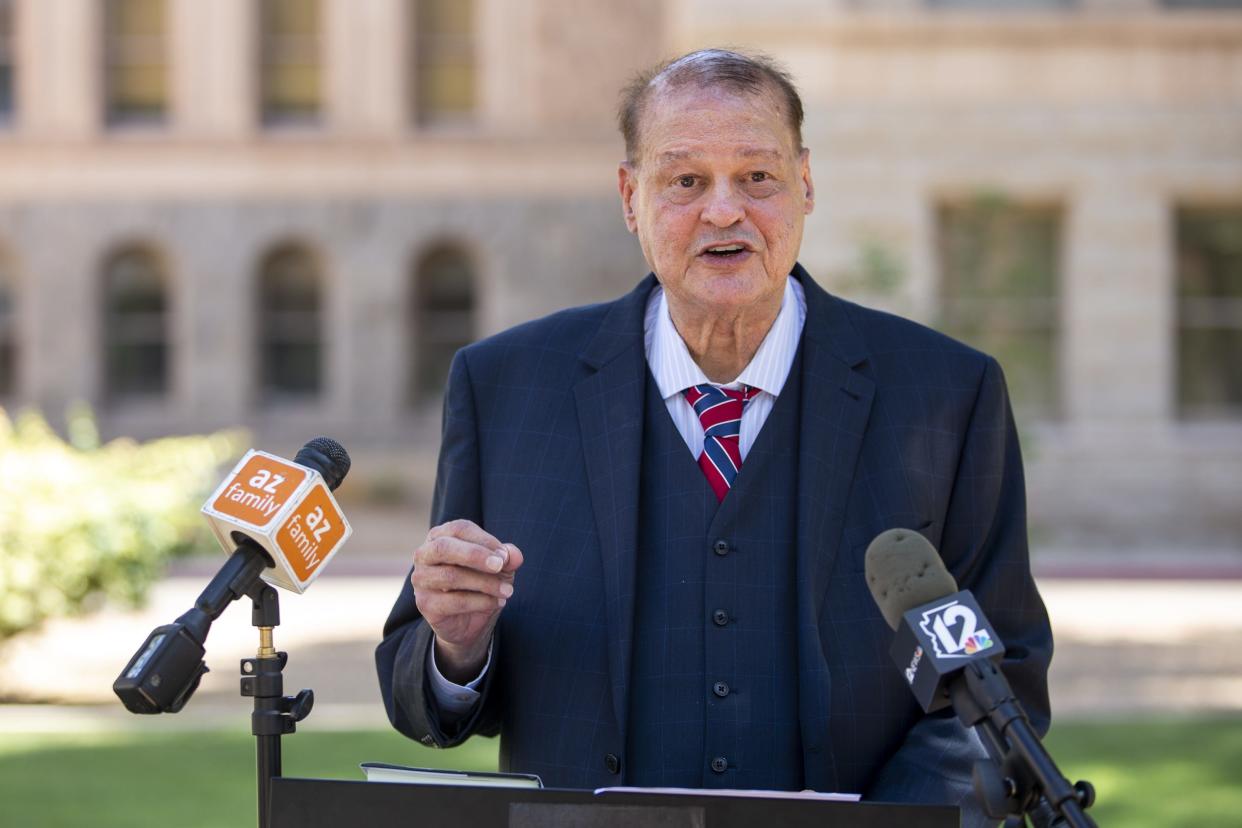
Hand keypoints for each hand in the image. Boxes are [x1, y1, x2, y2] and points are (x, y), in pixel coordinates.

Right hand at [411, 519, 523, 683]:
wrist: (469, 621)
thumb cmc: (481, 583)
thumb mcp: (499, 568)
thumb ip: (506, 558)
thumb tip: (513, 555)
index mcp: (440, 536)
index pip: (459, 529)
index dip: (484, 540)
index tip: (505, 556)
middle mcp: (424, 554)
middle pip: (444, 547)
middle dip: (475, 555)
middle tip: (500, 566)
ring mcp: (421, 579)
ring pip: (450, 576)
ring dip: (484, 583)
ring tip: (507, 590)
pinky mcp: (424, 603)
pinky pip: (453, 601)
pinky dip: (480, 602)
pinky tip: (497, 602)